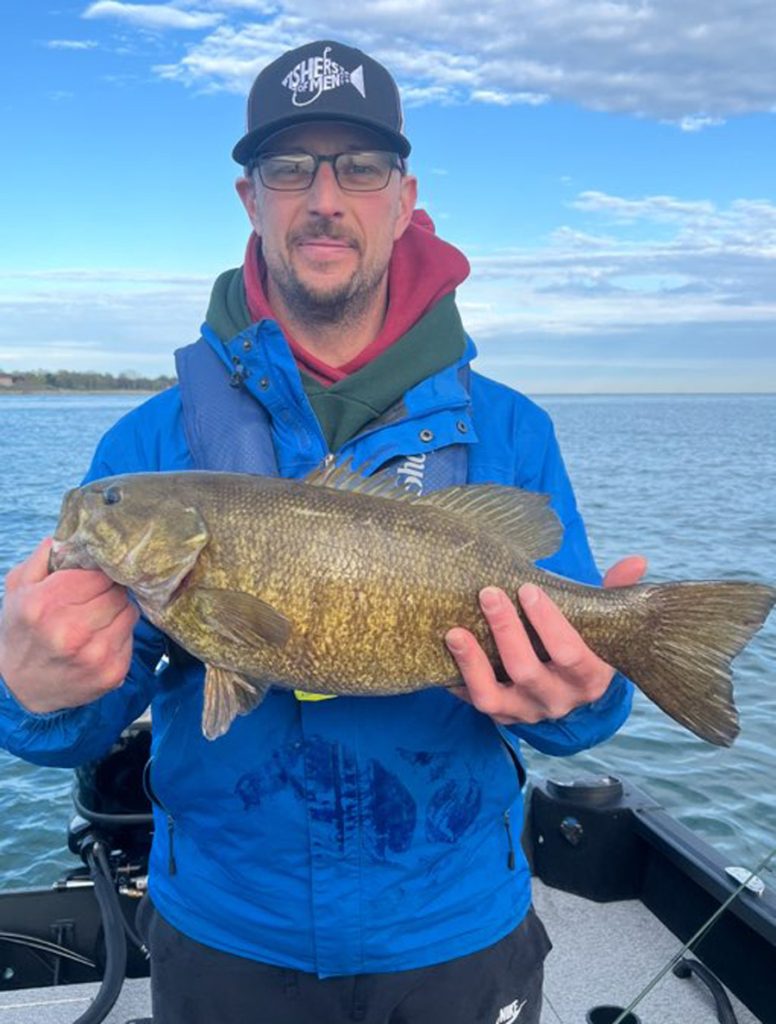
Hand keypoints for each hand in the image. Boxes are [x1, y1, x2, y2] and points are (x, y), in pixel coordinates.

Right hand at [0, 538, 138, 713]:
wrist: (21, 689)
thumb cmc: (21, 632)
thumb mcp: (18, 590)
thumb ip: (42, 559)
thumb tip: (66, 536)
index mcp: (45, 604)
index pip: (98, 573)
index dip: (98, 573)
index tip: (93, 577)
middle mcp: (70, 631)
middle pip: (117, 592)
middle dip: (109, 591)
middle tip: (96, 598)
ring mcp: (94, 655)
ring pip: (129, 612)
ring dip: (117, 611)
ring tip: (97, 618)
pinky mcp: (112, 673)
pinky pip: (131, 637)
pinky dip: (120, 634)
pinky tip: (100, 638)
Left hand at [445, 555, 646, 725]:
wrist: (572, 693)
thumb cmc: (584, 644)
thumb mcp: (601, 624)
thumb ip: (614, 592)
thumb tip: (638, 561)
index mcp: (588, 678)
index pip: (570, 654)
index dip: (549, 623)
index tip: (529, 589)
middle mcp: (556, 700)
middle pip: (527, 671)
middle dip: (506, 630)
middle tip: (489, 593)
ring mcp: (524, 711)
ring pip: (492, 695)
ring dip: (472, 663)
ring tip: (455, 632)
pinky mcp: (499, 714)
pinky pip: (473, 702)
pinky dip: (456, 679)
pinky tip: (445, 652)